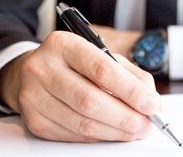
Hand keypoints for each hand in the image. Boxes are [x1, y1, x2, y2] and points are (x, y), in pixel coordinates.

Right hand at [0, 31, 158, 142]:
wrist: (30, 72)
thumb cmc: (72, 63)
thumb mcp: (100, 55)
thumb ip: (129, 74)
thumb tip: (151, 100)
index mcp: (63, 44)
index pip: (101, 69)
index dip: (130, 90)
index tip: (151, 104)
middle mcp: (43, 68)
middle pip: (89, 100)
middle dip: (124, 117)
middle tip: (145, 124)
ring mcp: (34, 96)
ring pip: (81, 123)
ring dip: (114, 131)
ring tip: (134, 130)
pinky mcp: (33, 120)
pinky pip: (72, 136)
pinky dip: (97, 137)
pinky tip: (110, 132)